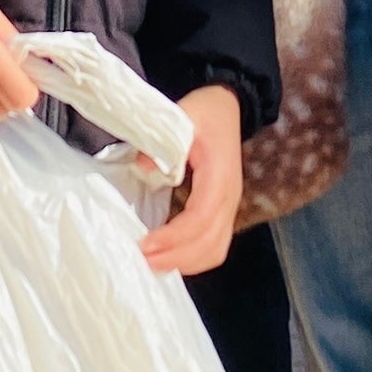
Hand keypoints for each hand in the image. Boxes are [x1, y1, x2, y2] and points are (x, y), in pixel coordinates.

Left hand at [143, 90, 243, 276]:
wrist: (228, 107)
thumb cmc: (205, 112)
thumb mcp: (183, 115)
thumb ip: (163, 140)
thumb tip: (143, 166)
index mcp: (220, 177)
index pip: (200, 218)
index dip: (174, 237)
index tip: (145, 244)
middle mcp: (230, 198)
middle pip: (210, 243)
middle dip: (176, 258)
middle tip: (142, 261)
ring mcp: (229, 208)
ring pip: (215, 250)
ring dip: (185, 263)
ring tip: (153, 264)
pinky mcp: (222, 212)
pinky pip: (214, 246)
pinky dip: (193, 258)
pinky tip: (169, 257)